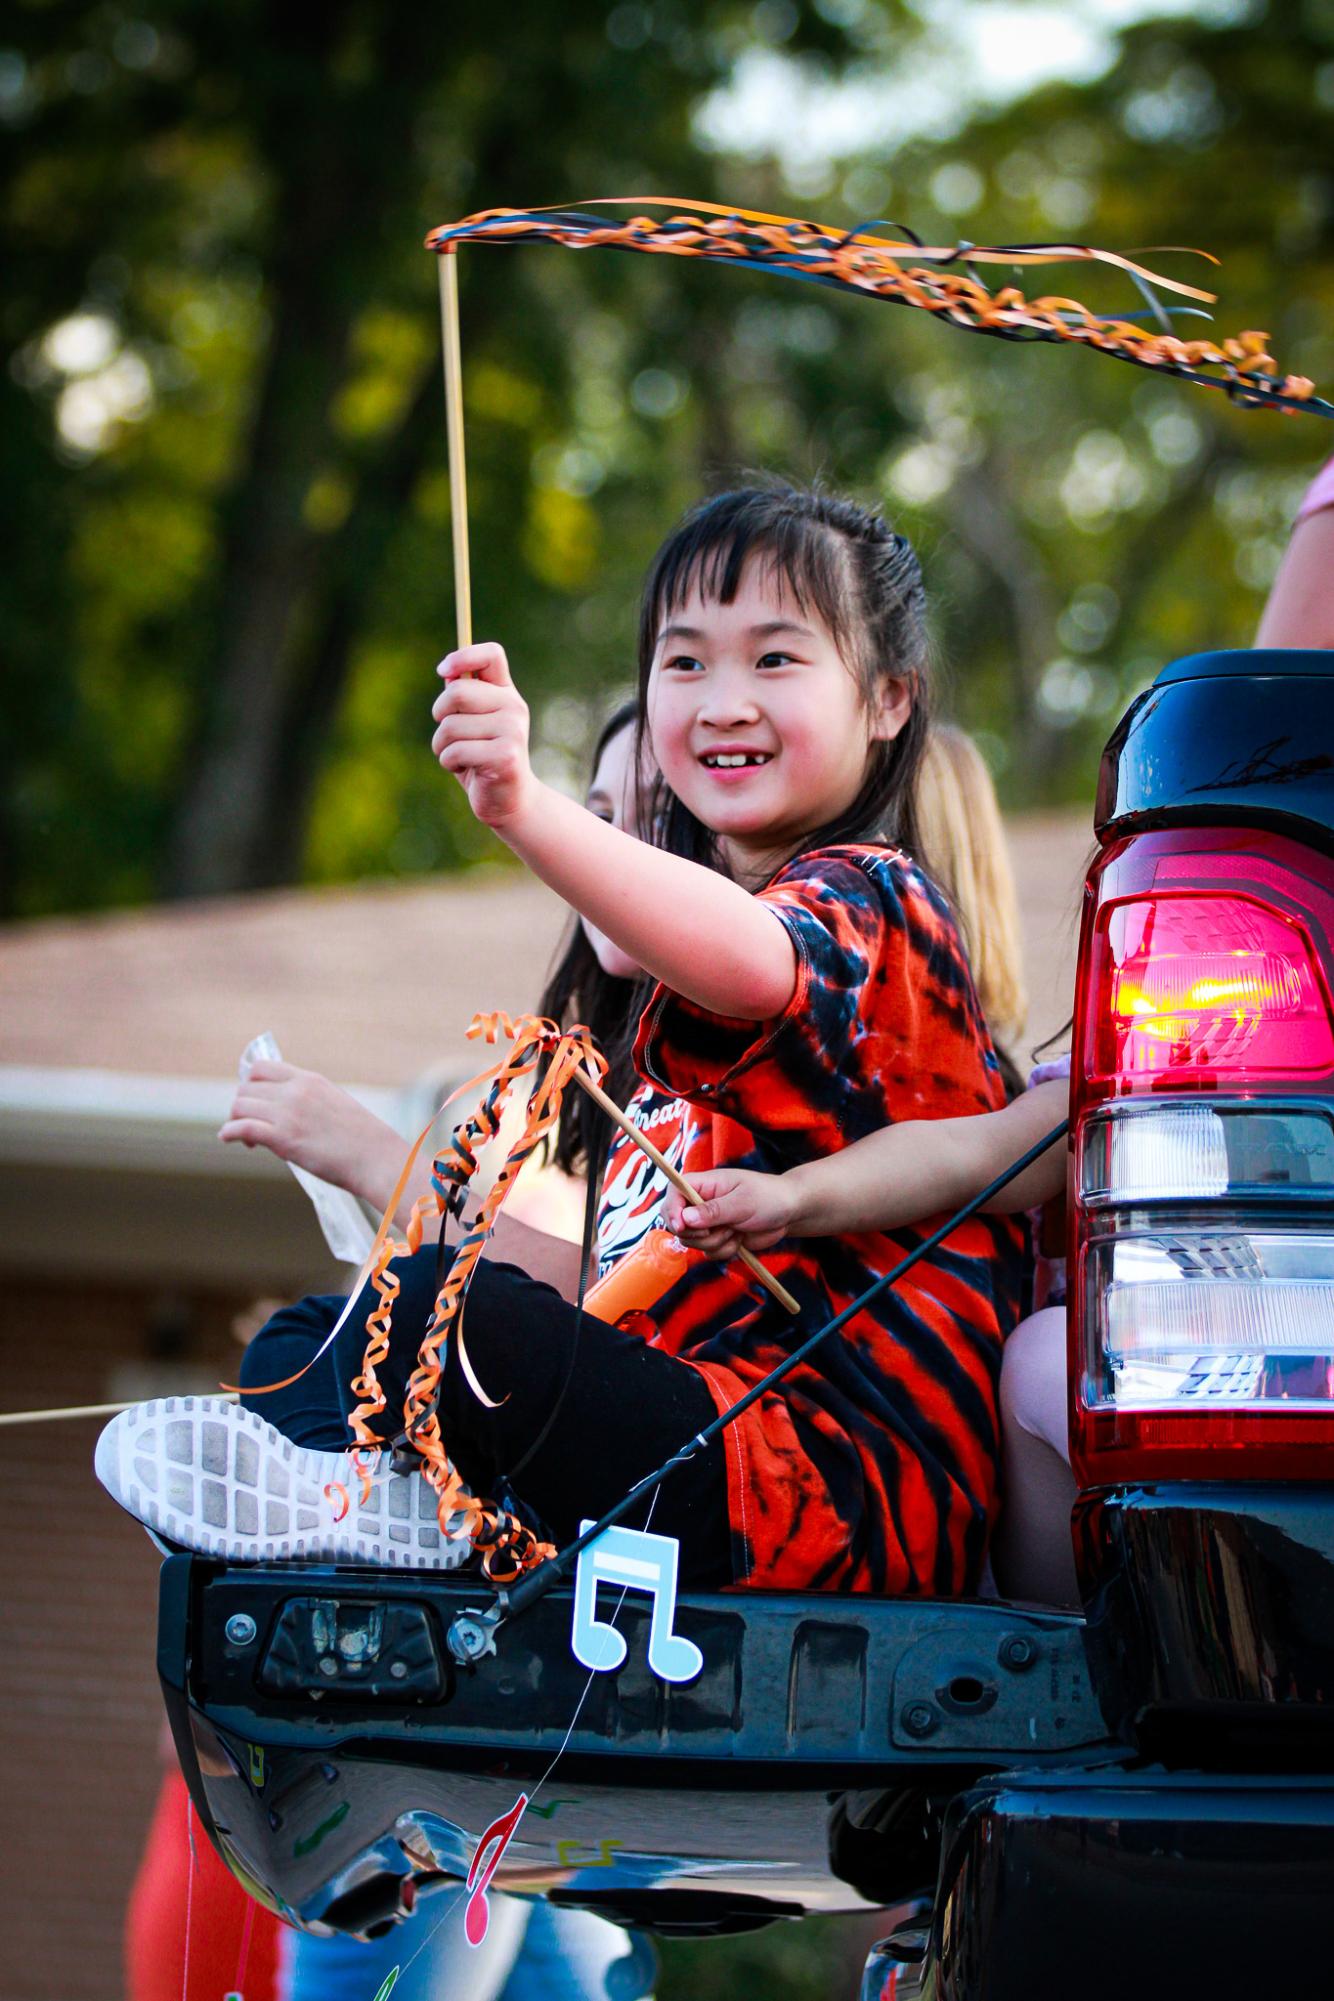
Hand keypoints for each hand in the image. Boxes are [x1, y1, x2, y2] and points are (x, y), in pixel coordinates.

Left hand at [219, 1061, 401, 1206]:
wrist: (375, 1157)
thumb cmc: (361, 1137)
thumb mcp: (334, 1102)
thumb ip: (308, 1099)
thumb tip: (285, 1110)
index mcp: (309, 1079)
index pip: (261, 1068)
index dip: (250, 1084)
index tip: (255, 1102)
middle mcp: (295, 1091)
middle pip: (246, 1088)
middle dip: (243, 1106)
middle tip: (250, 1125)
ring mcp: (289, 1114)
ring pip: (239, 1106)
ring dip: (235, 1120)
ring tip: (247, 1139)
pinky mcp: (283, 1138)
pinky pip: (242, 1128)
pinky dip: (229, 1133)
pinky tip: (228, 1139)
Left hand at [430, 643, 534, 829]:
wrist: (508, 800)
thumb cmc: (482, 757)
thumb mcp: (471, 722)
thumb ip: (462, 696)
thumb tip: (448, 672)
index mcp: (506, 693)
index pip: (491, 655)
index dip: (462, 656)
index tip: (443, 671)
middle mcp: (514, 707)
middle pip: (457, 692)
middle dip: (439, 715)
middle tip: (447, 733)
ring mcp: (512, 731)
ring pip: (450, 726)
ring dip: (442, 746)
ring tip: (459, 757)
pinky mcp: (505, 756)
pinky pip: (455, 751)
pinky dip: (449, 763)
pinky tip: (467, 770)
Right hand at [661, 1167, 797, 1257]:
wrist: (788, 1213)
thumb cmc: (768, 1197)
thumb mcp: (742, 1202)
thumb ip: (713, 1211)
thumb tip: (685, 1219)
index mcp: (704, 1185)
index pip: (674, 1193)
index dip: (673, 1210)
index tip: (682, 1226)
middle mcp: (701, 1203)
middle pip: (677, 1224)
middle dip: (699, 1234)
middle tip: (724, 1228)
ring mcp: (708, 1223)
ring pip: (693, 1242)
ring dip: (716, 1243)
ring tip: (737, 1230)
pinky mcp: (717, 1239)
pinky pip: (708, 1253)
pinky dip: (724, 1251)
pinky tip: (740, 1239)